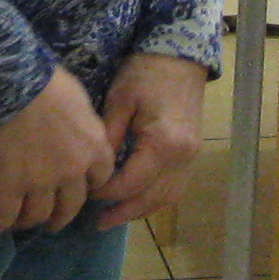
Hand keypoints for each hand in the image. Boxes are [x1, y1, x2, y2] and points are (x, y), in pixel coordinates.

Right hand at [0, 69, 115, 236]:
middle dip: (62, 217)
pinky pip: (6, 214)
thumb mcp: (80, 101)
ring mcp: (41, 182)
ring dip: (31, 222)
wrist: (13, 84)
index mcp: (94, 148)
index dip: (90, 186)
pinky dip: (0, 224)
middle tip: (53, 221)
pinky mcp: (10, 185)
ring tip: (22, 223)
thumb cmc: (47, 83)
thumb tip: (77, 131)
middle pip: (72, 206)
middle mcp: (72, 172)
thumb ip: (84, 125)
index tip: (81, 188)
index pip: (102, 179)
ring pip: (39, 215)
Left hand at [94, 54, 207, 229]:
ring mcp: (191, 157)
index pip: (130, 183)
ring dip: (141, 210)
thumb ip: (108, 140)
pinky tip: (138, 201)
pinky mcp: (193, 153)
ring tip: (115, 218)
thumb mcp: (119, 102)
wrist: (181, 55)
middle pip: (151, 198)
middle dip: (123, 212)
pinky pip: (176, 187)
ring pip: (167, 198)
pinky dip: (157, 199)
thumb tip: (93, 170)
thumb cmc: (146, 73)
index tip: (85, 190)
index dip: (106, 192)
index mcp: (163, 145)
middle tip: (97, 223)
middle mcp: (182, 158)